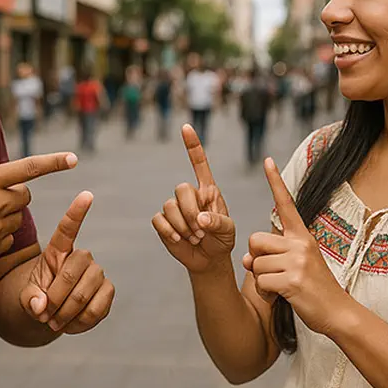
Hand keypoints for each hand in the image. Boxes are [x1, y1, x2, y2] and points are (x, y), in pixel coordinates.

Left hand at [21, 191, 114, 333]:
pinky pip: (98, 308)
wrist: (50, 313)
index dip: (77, 212)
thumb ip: (29, 299)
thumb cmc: (37, 297)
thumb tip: (40, 306)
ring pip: (85, 293)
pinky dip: (81, 322)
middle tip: (43, 316)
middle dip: (56, 299)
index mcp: (58, 250)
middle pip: (73, 271)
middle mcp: (81, 257)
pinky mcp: (107, 291)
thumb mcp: (26, 296)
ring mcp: (97, 273)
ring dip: (66, 314)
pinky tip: (70, 324)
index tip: (87, 194)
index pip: (68, 228)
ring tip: (54, 322)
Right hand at [151, 125, 235, 274]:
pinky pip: (158, 220)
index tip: (186, 127)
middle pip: (180, 189)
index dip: (192, 145)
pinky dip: (169, 232)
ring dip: (182, 226)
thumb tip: (199, 219)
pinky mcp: (164, 223)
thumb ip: (217, 222)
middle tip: (201, 231)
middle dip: (190, 211)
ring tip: (195, 237)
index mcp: (208, 190)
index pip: (199, 164)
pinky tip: (179, 239)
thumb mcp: (228, 231)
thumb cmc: (221, 240)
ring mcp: (175, 208)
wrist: (209, 260)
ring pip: (169, 206)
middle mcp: (190, 195)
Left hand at [243, 157, 344, 334]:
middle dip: (256, 258)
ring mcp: (298, 262)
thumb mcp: (296, 265)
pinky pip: (261, 282)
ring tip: (283, 287)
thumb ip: (271, 256)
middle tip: (275, 273)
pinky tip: (281, 297)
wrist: (337, 313)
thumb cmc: (314, 289)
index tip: (267, 160)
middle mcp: (301, 244)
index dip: (275, 182)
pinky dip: (266, 293)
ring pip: (255, 264)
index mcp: (303, 236)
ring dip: (262, 280)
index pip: (286, 205)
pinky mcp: (292, 281)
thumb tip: (245, 259)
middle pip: (255, 240)